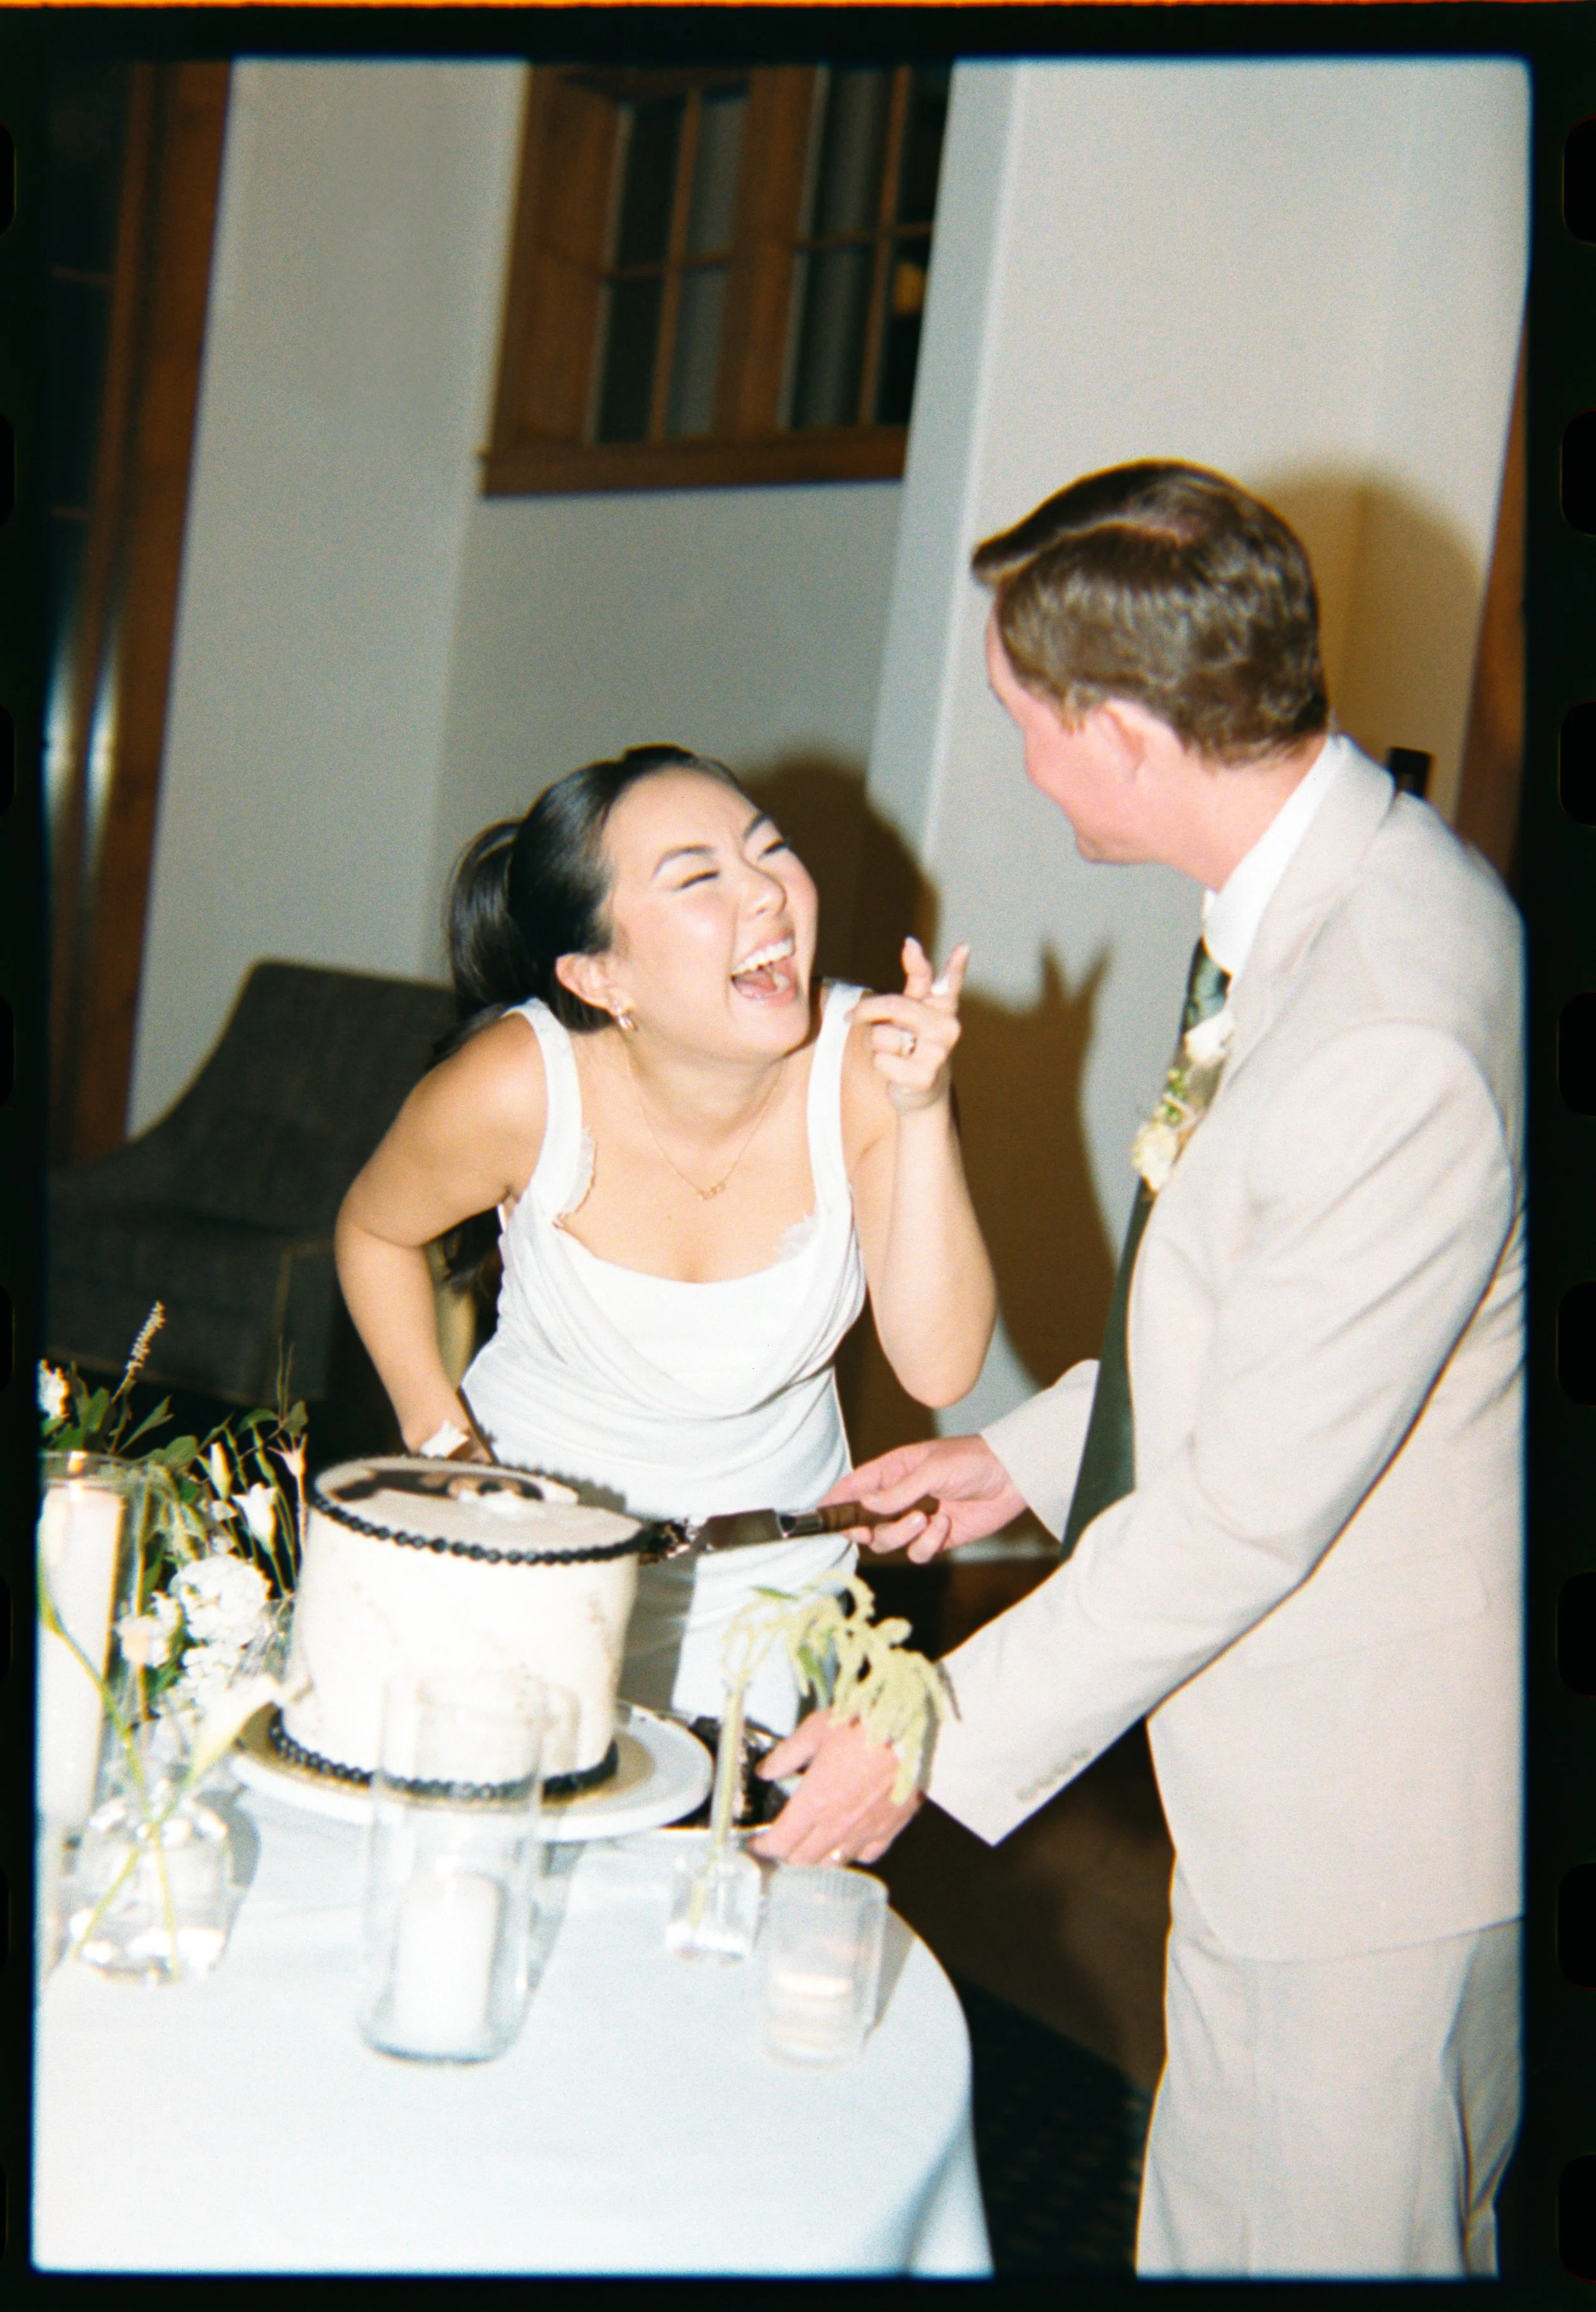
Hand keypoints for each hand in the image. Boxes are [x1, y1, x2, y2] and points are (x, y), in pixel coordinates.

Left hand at [750, 1711, 922, 1865]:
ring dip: (817, 1858)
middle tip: (781, 1843)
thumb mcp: (814, 1731)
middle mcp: (836, 1826)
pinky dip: (852, 1854)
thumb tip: (765, 1771)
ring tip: (810, 1845)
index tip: (757, 1843)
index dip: (764, 1847)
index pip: (780, 1842)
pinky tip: (848, 1842)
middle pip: (803, 1860)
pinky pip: (867, 1855)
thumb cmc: (861, 1725)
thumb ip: (786, 1756)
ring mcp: (865, 1832)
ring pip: (833, 1862)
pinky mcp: (890, 1829)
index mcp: (813, 1803)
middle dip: (787, 1854)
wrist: (910, 1730)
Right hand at [821, 1433, 1025, 1562]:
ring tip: (924, 1519)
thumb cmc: (971, 1460)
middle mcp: (899, 1498)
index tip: (822, 1517)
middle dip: (864, 1528)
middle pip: (864, 1522)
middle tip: (868, 1529)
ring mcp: (916, 1520)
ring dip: (900, 1534)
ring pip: (887, 1541)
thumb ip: (897, 1490)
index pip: (853, 1487)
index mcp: (892, 1472)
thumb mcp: (931, 1469)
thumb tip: (865, 1505)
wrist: (1012, 1478)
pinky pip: (917, 1553)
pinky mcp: (936, 1539)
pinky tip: (944, 1525)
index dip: (835, 1502)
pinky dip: (928, 1544)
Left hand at [855, 938, 968, 1115]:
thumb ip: (918, 978)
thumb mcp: (916, 1010)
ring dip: (875, 1044)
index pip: (945, 983)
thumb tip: (912, 942)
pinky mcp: (923, 1077)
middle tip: (853, 1015)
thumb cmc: (915, 1045)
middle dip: (867, 1010)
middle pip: (895, 1006)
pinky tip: (895, 1071)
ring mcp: (939, 1054)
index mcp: (946, 1008)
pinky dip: (880, 1064)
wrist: (922, 1094)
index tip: (913, 946)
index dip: (942, 965)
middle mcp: (949, 1028)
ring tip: (892, 1051)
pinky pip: (881, 1060)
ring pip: (882, 1035)